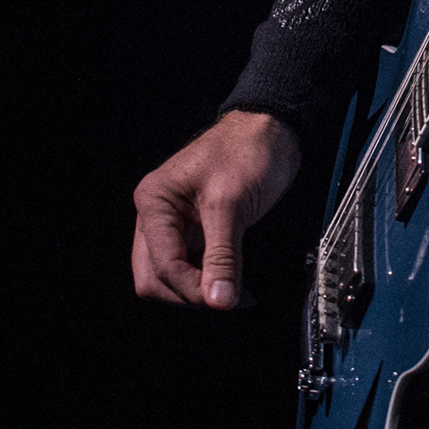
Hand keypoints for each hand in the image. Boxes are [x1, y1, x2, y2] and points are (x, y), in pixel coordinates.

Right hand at [131, 110, 301, 309]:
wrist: (273, 128)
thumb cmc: (249, 150)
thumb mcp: (232, 204)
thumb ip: (223, 256)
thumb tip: (219, 300)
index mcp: (155, 202)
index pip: (162, 265)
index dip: (193, 288)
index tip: (224, 299)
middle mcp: (157, 215)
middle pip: (156, 277)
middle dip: (190, 293)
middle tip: (227, 298)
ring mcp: (175, 223)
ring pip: (172, 276)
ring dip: (200, 289)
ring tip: (234, 293)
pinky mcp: (196, 230)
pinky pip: (192, 266)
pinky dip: (209, 279)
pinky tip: (232, 282)